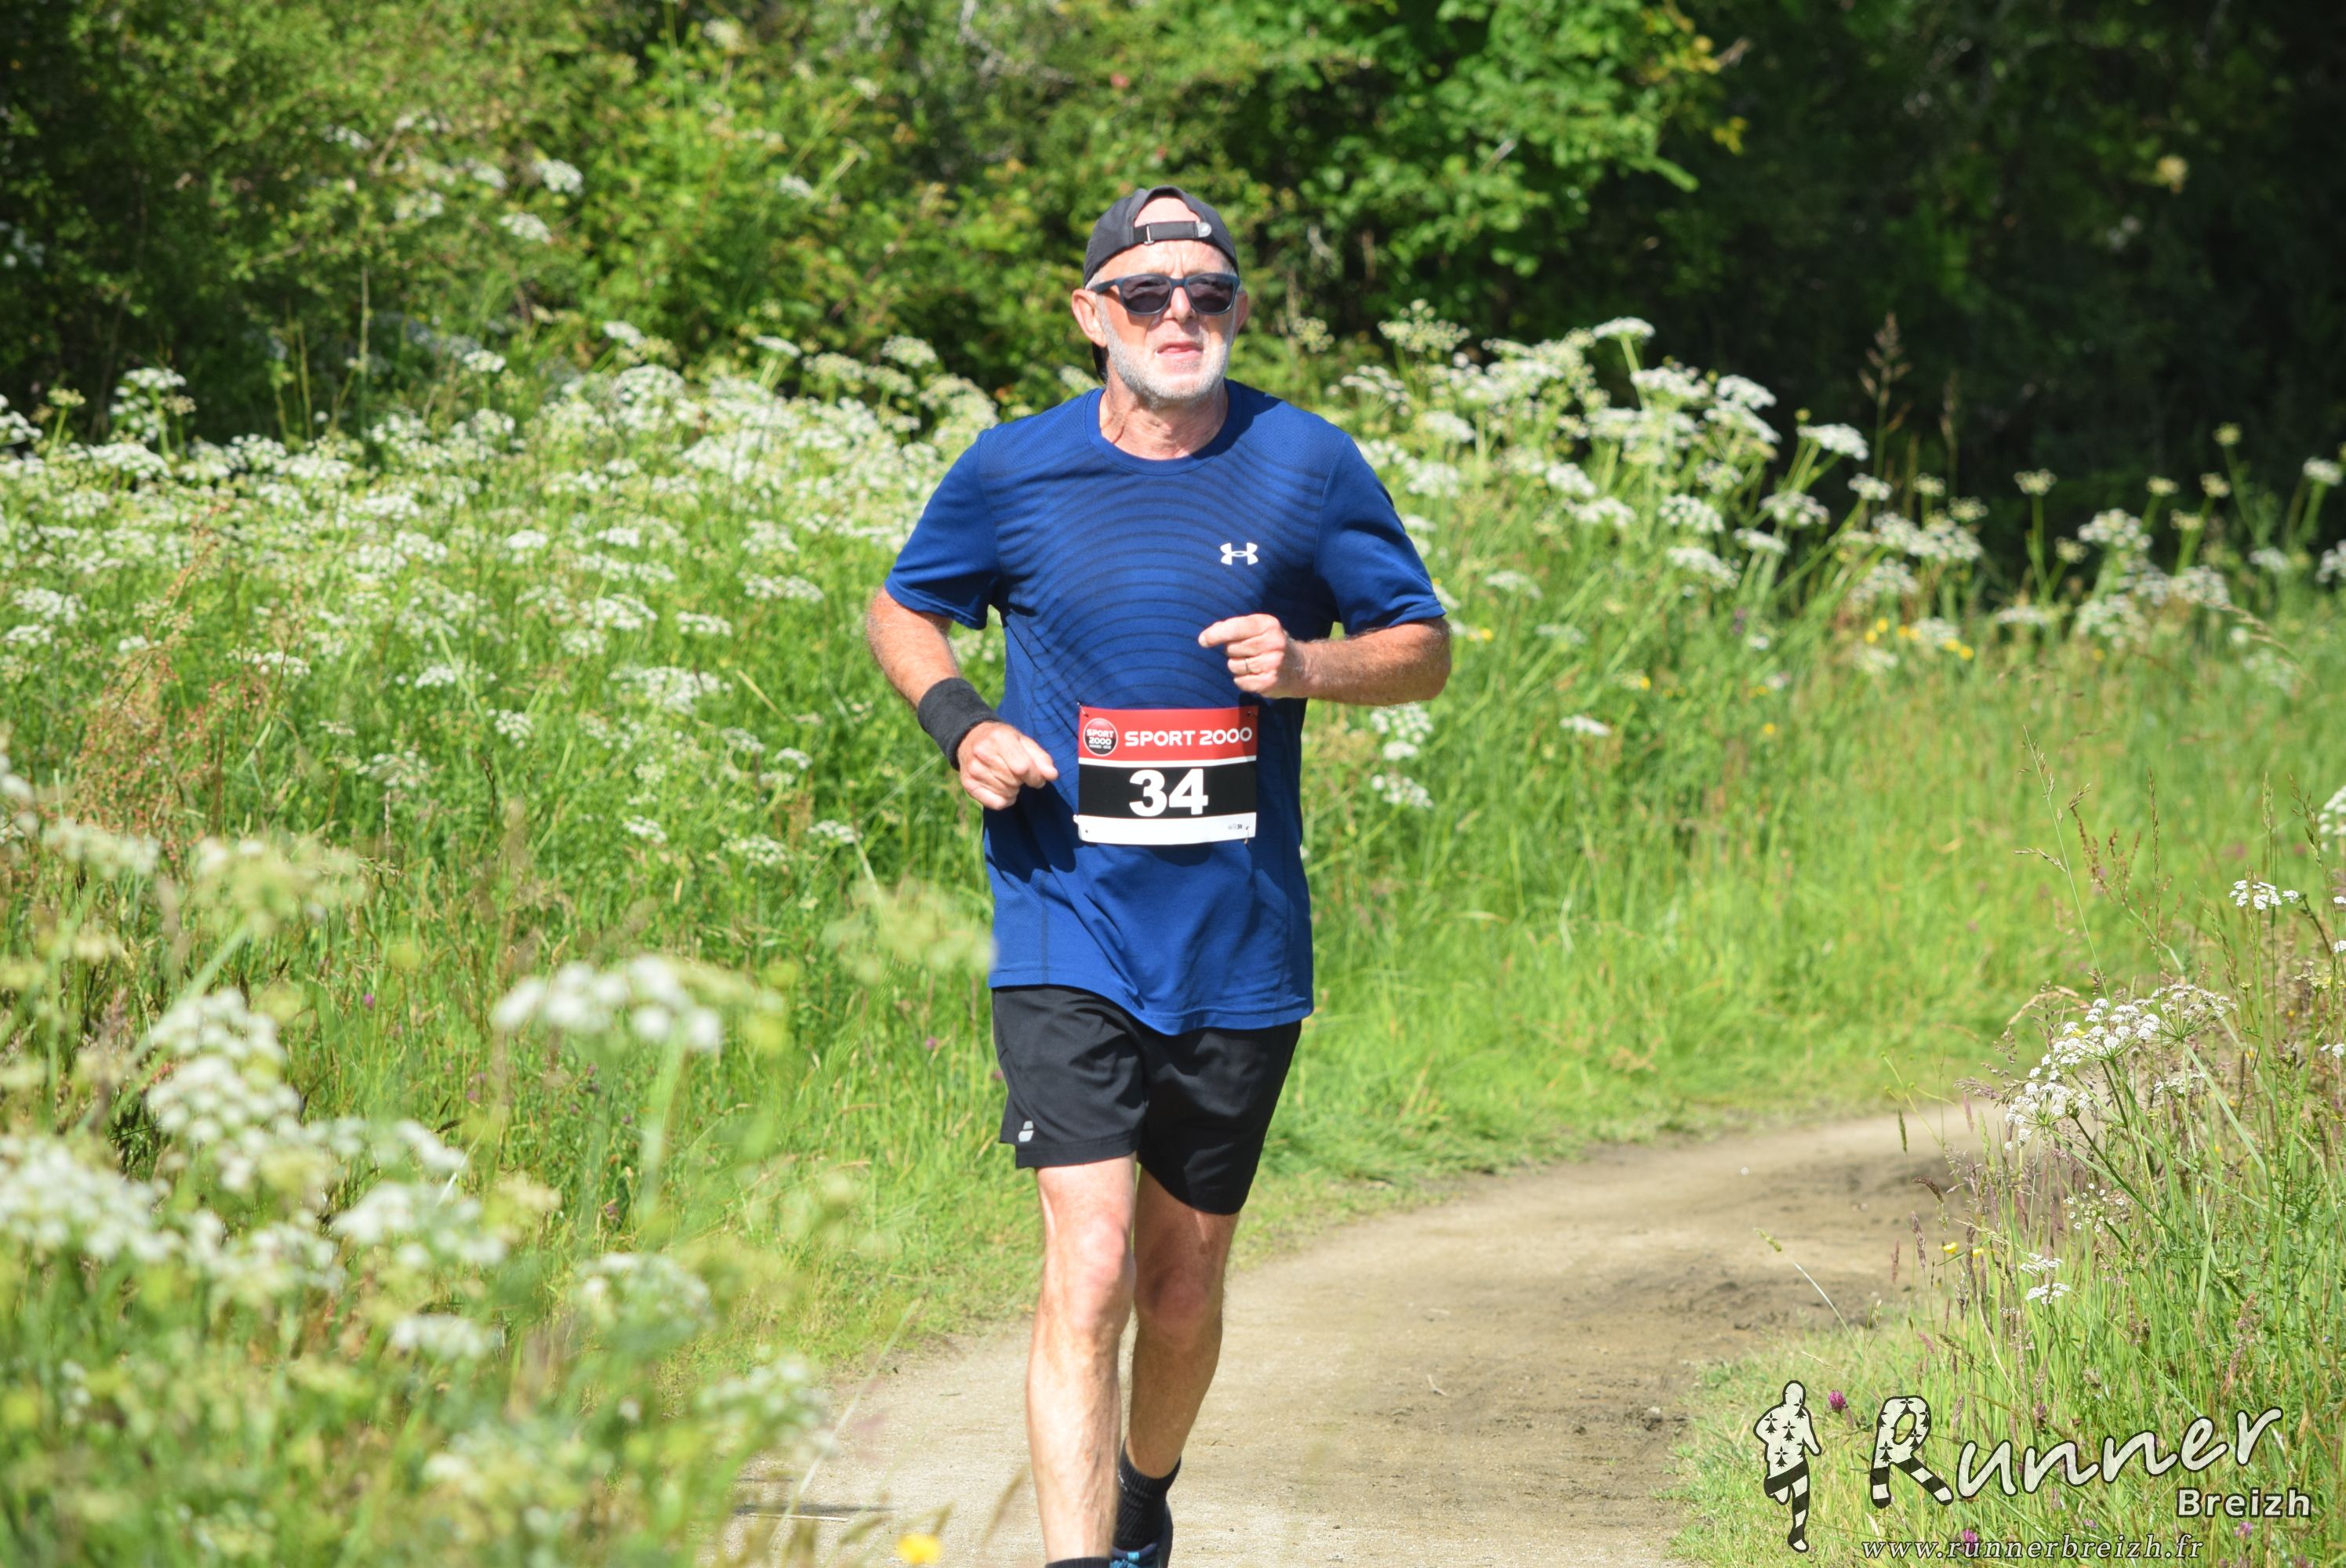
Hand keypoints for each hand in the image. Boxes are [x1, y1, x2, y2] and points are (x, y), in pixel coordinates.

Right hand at [957, 719, 1057, 809]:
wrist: (970, 738)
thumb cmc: (1003, 740)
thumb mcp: (1024, 741)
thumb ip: (1041, 758)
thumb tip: (1052, 775)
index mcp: (999, 738)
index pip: (1022, 767)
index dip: (1035, 776)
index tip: (1037, 777)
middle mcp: (982, 753)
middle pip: (1014, 781)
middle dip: (1022, 780)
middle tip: (1017, 772)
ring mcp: (973, 770)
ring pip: (1007, 793)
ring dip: (1013, 789)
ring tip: (1007, 776)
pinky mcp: (968, 784)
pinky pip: (996, 804)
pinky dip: (1005, 800)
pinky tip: (1002, 788)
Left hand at [1199, 613, 1313, 696]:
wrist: (1301, 668)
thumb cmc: (1272, 644)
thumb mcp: (1260, 629)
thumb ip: (1235, 628)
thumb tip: (1206, 637)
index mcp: (1268, 625)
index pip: (1236, 628)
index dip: (1215, 634)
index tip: (1203, 640)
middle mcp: (1273, 643)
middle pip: (1230, 648)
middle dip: (1232, 651)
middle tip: (1249, 652)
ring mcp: (1272, 663)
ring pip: (1233, 666)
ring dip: (1237, 667)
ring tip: (1254, 664)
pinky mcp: (1269, 682)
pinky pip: (1239, 682)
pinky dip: (1243, 680)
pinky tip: (1256, 676)